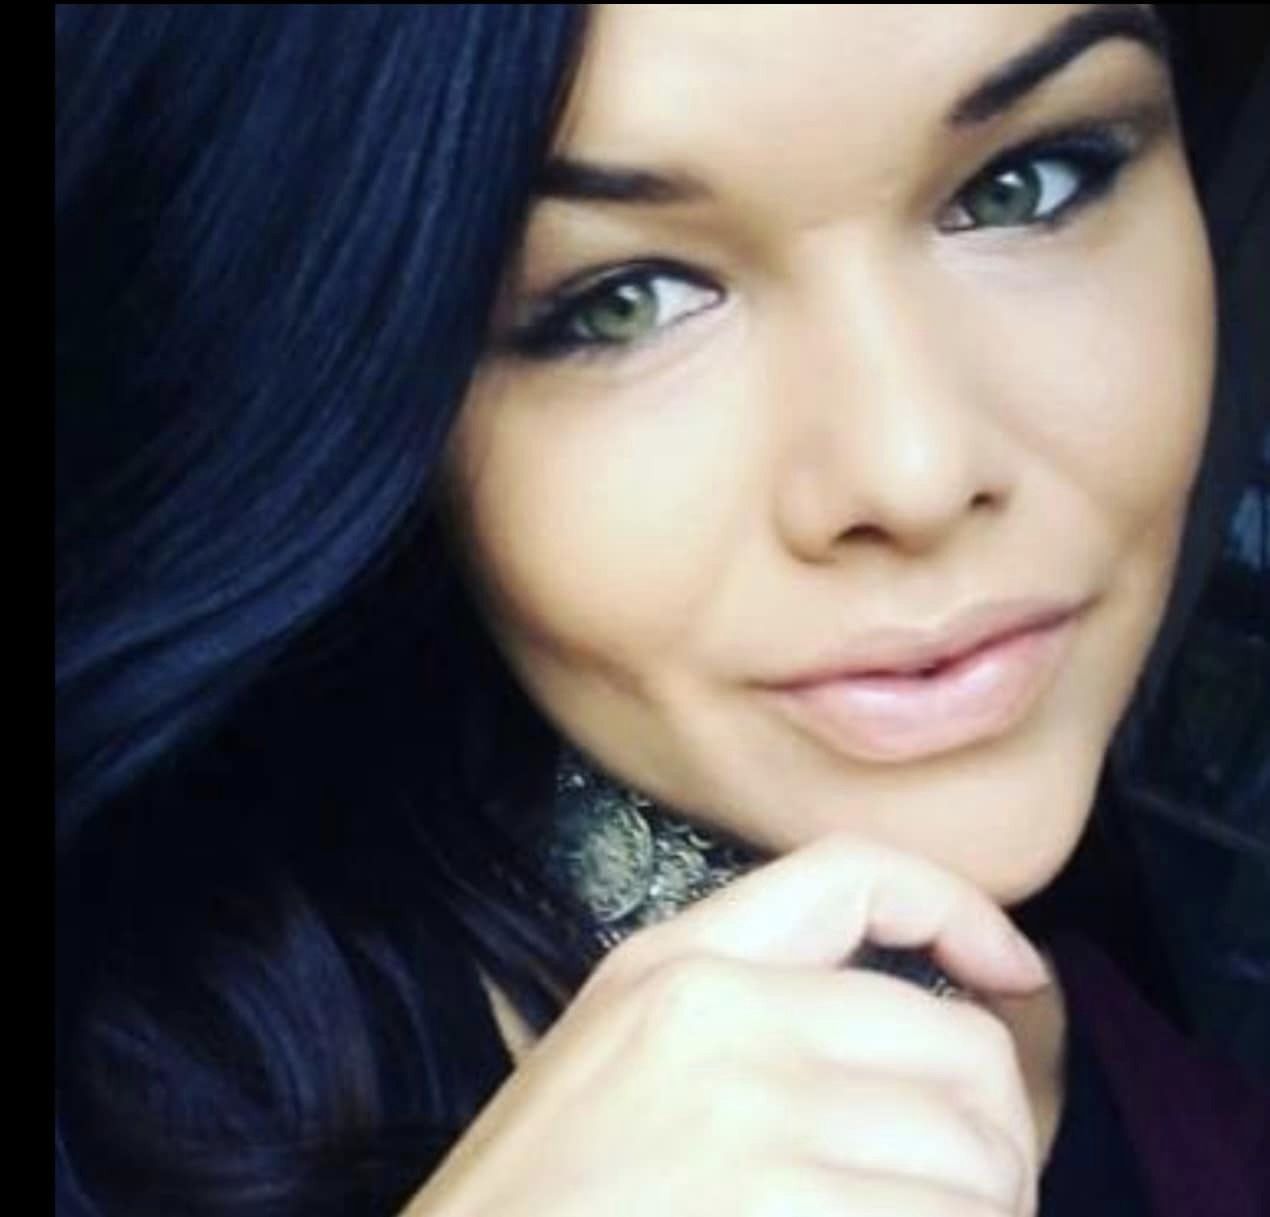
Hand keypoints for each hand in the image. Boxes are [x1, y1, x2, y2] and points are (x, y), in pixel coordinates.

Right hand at [404, 831, 1050, 1216]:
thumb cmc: (541, 1197)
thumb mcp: (617, 1051)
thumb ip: (742, 1011)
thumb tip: (911, 1035)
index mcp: (674, 965)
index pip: (853, 876)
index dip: (958, 909)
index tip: (1017, 970)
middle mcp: (719, 1021)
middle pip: (958, 1049)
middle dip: (997, 1136)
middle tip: (974, 1194)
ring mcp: (749, 1126)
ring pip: (974, 1167)